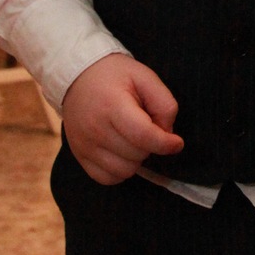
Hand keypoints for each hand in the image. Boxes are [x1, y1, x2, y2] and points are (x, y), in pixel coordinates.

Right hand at [62, 53, 186, 185]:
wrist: (77, 76)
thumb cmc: (114, 75)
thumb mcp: (145, 77)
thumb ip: (164, 104)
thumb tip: (167, 134)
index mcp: (112, 105)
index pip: (143, 136)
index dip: (165, 143)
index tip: (176, 142)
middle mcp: (95, 129)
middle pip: (137, 154)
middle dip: (149, 145)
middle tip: (145, 128)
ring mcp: (84, 145)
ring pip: (124, 171)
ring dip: (135, 159)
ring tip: (132, 139)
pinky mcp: (79, 156)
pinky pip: (107, 178)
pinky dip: (119, 170)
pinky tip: (121, 152)